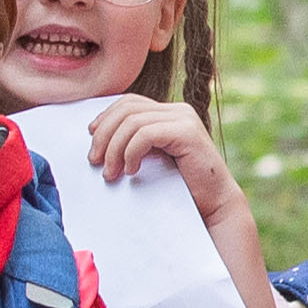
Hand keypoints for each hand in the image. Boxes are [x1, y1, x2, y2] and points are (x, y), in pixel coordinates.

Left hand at [88, 95, 245, 228]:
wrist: (214, 205)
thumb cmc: (181, 187)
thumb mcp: (152, 159)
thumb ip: (135, 143)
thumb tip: (97, 136)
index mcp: (169, 113)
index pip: (129, 102)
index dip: (105, 117)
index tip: (92, 140)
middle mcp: (178, 110)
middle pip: (127, 108)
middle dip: (104, 134)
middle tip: (94, 161)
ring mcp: (184, 119)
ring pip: (132, 122)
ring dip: (114, 148)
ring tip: (111, 173)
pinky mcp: (187, 133)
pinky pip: (146, 134)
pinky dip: (131, 152)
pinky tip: (130, 171)